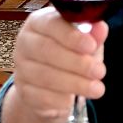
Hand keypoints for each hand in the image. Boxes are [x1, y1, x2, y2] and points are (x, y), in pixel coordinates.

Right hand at [7, 7, 108, 122]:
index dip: (71, 36)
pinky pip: (41, 96)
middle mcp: (25, 43)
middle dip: (76, 62)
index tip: (91, 46)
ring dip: (74, 83)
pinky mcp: (23, 92)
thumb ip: (93, 35)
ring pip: (44, 76)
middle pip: (46, 50)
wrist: (52, 86)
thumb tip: (101, 28)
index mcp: (39, 22)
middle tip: (100, 71)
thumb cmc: (71, 55)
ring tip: (97, 89)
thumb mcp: (86, 43)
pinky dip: (61, 99)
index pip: (51, 24)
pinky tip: (75, 99)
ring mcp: (21, 68)